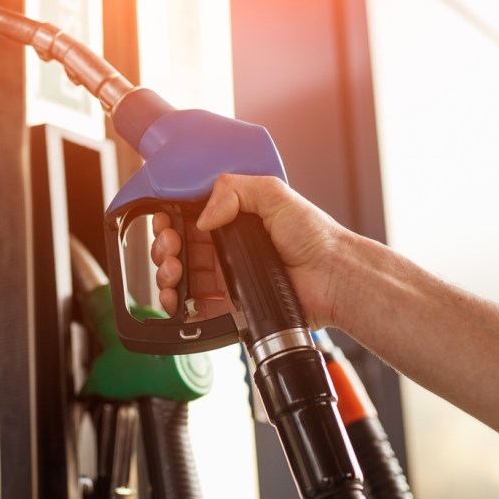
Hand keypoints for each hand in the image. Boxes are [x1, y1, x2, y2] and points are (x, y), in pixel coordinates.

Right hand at [150, 174, 353, 329]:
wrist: (334, 277)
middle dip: (164, 248)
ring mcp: (227, 278)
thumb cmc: (315, 237)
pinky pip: (195, 309)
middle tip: (171, 248)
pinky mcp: (231, 307)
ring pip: (181, 279)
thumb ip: (234, 189)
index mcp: (233, 220)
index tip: (165, 222)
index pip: (188, 218)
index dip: (170, 221)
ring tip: (173, 273)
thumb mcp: (274, 193)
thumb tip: (202, 215)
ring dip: (166, 276)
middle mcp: (227, 249)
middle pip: (179, 250)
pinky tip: (174, 300)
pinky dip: (178, 307)